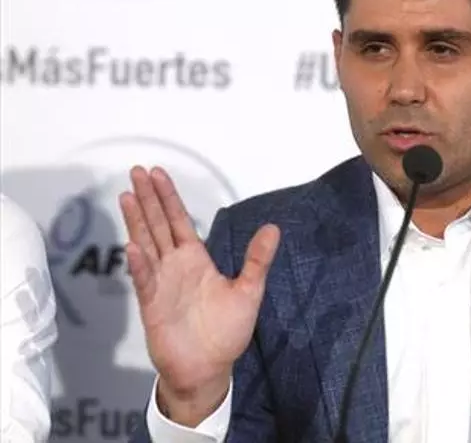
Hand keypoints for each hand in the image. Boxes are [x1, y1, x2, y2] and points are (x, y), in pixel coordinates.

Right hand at [119, 166, 279, 420]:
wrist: (209, 368)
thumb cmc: (227, 331)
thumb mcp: (249, 291)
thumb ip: (257, 260)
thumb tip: (273, 228)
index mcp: (196, 260)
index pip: (179, 221)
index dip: (168, 198)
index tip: (157, 173)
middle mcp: (174, 266)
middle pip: (158, 225)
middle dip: (148, 199)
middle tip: (136, 171)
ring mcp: (160, 283)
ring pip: (145, 245)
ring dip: (136, 222)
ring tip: (127, 196)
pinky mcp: (152, 305)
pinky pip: (144, 281)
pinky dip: (138, 265)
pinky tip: (132, 247)